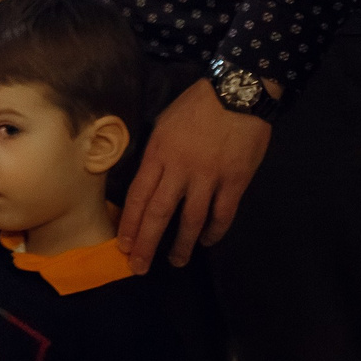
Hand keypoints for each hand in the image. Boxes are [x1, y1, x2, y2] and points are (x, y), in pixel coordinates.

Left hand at [118, 78, 274, 271]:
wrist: (237, 94)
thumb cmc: (196, 106)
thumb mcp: (163, 125)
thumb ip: (156, 154)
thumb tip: (148, 180)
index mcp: (158, 154)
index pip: (138, 196)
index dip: (130, 223)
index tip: (124, 244)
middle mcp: (180, 170)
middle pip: (158, 213)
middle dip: (146, 243)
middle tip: (139, 267)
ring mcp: (209, 178)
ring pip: (191, 220)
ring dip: (182, 244)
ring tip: (175, 261)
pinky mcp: (235, 182)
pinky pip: (223, 214)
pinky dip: (214, 231)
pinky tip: (207, 241)